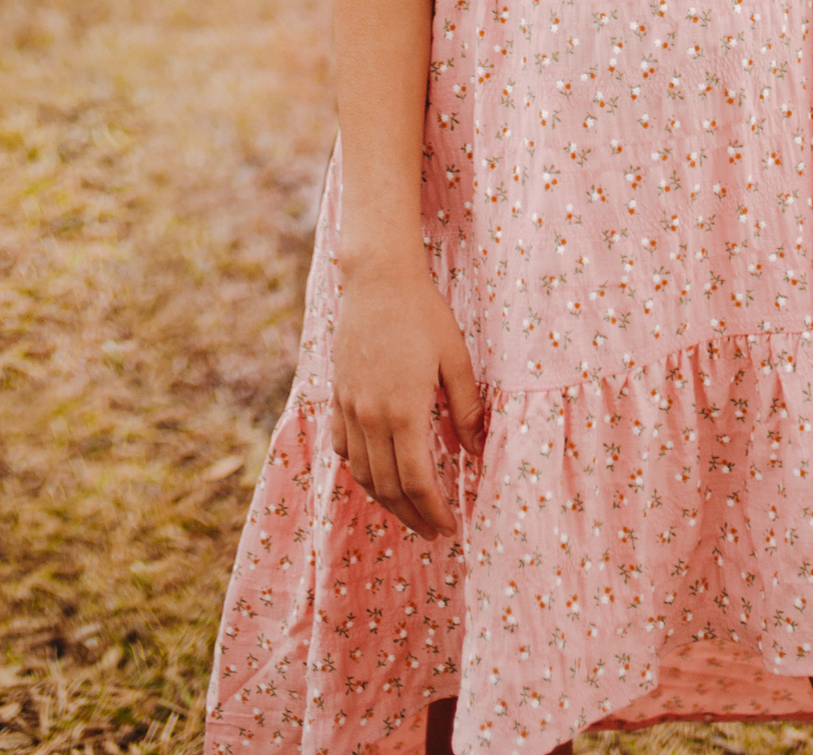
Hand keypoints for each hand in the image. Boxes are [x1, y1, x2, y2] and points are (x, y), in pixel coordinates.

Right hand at [330, 260, 484, 539]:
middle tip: (432, 531)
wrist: (378, 281)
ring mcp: (349, 407)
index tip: (449, 527)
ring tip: (409, 511)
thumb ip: (466, 407)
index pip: (418, 481)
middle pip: (388, 487)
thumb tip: (475, 449)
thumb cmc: (424, 314)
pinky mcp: (337, 396)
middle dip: (412, 516)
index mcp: (405, 410)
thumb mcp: (456, 359)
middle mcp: (371, 416)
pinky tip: (377, 476)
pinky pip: (343, 448)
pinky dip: (360, 471)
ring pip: (363, 473)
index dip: (433, 511)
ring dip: (386, 500)